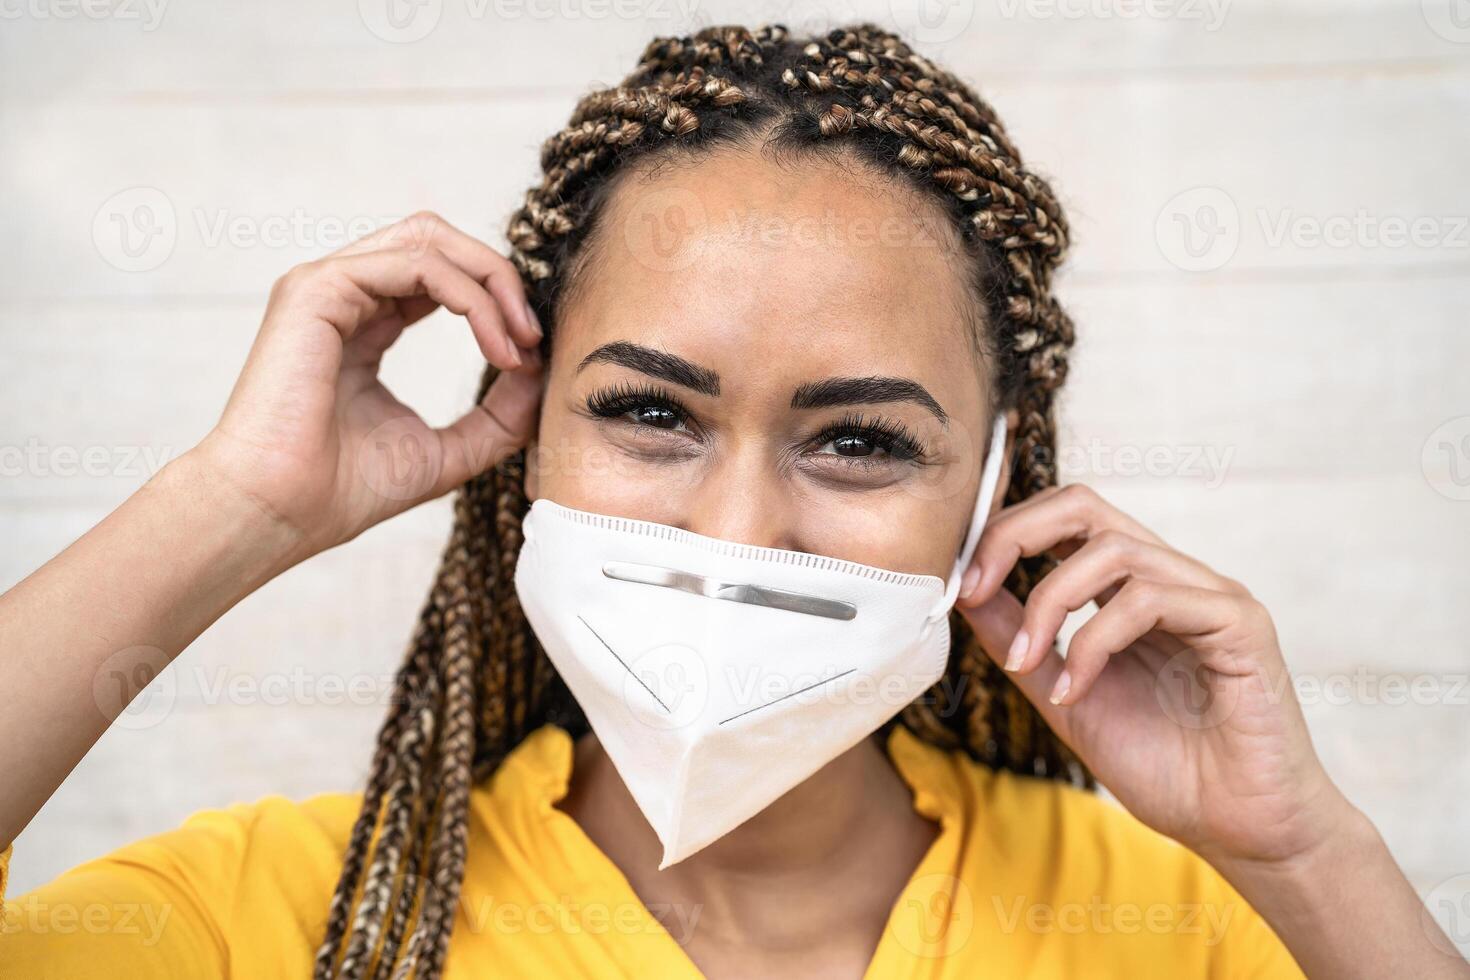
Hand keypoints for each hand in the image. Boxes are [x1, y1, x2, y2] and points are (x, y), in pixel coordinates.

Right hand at [189, 211, 543, 569]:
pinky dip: (471, 297)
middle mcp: (344, 295)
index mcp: (364, 324)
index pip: (440, 276)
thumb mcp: (447, 450)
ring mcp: (327, 285)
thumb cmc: (343, 491)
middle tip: (534, 336)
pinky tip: (496, 346)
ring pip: (430, 240)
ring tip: (520, 342)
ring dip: (492, 284)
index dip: (496, 300)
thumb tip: (542, 373)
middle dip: (499, 277)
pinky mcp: (318, 289)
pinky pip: (417, 263)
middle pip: (438, 240)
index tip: (534, 354)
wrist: (281, 513)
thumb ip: (498, 416)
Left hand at [956, 484, 1353, 868]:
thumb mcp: (1065, 695)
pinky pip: (1154, 599)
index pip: (1065, 519)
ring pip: (1113, 551)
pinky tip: (1077, 690)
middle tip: (974, 587)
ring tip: (1027, 663)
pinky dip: (1095, 642)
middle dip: (1015, 535)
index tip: (960, 584)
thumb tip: (965, 591)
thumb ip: (1020, 640)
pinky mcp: (1241, 622)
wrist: (1238, 830)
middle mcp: (1173, 578)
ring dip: (1049, 604)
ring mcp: (1210, 594)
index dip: (1005, 534)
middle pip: (1085, 505)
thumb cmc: (1166, 767)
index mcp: (1132, 589)